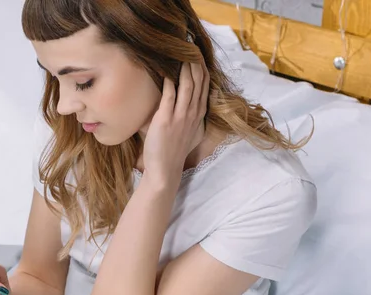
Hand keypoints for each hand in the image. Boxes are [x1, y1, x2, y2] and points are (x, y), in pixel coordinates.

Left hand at [142, 62, 209, 186]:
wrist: (165, 170)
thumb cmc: (173, 151)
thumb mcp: (189, 132)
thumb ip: (189, 116)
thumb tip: (186, 102)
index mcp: (198, 115)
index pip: (205, 87)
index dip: (202, 70)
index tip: (199, 55)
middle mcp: (192, 114)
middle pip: (198, 82)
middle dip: (195, 63)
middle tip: (190, 47)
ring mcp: (180, 116)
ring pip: (187, 86)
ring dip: (185, 68)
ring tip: (182, 54)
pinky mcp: (166, 120)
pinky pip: (169, 96)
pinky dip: (169, 82)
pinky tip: (166, 71)